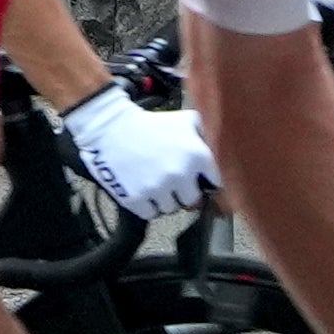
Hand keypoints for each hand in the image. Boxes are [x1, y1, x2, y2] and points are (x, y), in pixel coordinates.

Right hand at [54, 87, 216, 222]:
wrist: (109, 127)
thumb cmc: (149, 124)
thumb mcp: (185, 120)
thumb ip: (208, 135)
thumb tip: (223, 151)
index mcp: (198, 156)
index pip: (215, 184)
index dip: (204, 181)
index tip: (196, 179)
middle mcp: (181, 175)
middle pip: (192, 200)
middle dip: (182, 191)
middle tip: (170, 179)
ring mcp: (158, 188)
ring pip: (170, 209)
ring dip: (163, 199)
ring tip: (153, 181)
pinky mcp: (137, 199)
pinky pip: (150, 214)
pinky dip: (147, 206)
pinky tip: (142, 189)